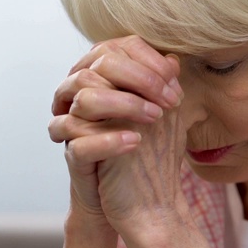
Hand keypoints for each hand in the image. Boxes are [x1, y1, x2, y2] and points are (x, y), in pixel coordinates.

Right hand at [49, 35, 182, 217]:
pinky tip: (136, 141)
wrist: (132, 198)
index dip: (147, 60)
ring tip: (156, 118)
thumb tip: (173, 60)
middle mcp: (82, 97)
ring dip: (126, 104)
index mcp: (101, 81)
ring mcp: (73, 125)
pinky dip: (109, 140)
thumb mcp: (159, 116)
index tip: (174, 80)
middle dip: (140, 79)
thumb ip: (162, 87)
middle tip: (171, 101)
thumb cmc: (144, 150)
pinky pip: (78, 142)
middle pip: (99, 66)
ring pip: (85, 98)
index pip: (115, 49)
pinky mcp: (73, 156)